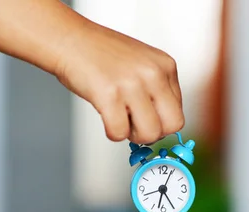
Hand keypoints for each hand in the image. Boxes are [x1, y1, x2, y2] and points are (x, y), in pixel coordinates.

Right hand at [55, 15, 184, 143]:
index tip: (145, 119)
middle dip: (153, 133)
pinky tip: (105, 116)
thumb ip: (156, 90)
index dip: (160, 121)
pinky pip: (120, 132)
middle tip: (135, 126)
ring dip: (132, 134)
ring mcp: (132, 84)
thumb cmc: (102, 55)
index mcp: (165, 66)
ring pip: (149, 133)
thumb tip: (162, 125)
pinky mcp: (110, 95)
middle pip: (172, 125)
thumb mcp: (142, 64)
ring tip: (119, 118)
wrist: (70, 40)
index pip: (178, 112)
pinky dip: (112, 132)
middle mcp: (153, 73)